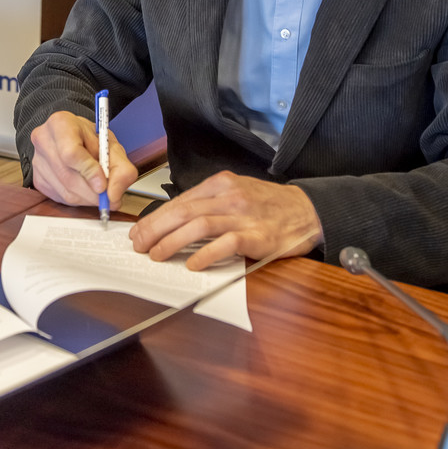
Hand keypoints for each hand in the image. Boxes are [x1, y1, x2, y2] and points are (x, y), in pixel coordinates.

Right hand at [29, 111, 137, 207]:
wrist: (74, 137)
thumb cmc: (91, 139)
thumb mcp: (112, 146)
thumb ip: (121, 169)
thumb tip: (114, 196)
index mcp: (60, 123)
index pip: (71, 153)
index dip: (89, 172)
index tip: (103, 185)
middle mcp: (43, 140)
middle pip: (68, 177)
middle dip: (93, 192)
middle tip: (110, 197)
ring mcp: (37, 161)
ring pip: (65, 192)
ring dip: (88, 198)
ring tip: (99, 189)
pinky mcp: (37, 179)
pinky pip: (61, 198)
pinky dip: (79, 199)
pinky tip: (85, 188)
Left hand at [128, 171, 322, 270]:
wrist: (308, 210)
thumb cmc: (268, 205)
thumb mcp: (236, 193)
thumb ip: (208, 204)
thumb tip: (173, 221)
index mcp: (221, 184)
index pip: (180, 201)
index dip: (156, 218)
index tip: (139, 231)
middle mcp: (230, 196)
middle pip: (183, 211)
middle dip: (156, 229)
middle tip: (139, 245)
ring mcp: (244, 216)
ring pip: (199, 225)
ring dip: (173, 241)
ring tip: (157, 255)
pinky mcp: (257, 236)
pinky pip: (226, 244)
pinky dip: (206, 254)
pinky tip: (192, 264)